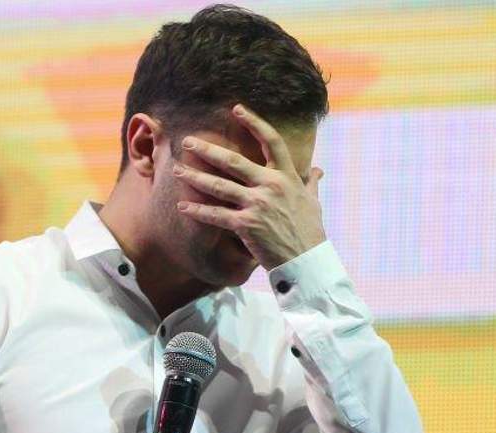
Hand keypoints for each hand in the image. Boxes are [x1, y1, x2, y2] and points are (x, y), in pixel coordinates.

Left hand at [172, 103, 325, 269]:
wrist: (307, 260)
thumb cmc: (310, 232)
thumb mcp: (313, 202)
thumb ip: (311, 183)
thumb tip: (317, 170)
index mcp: (287, 177)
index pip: (272, 141)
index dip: (254, 122)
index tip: (237, 109)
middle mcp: (271, 186)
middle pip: (234, 161)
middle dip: (208, 150)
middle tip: (188, 141)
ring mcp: (258, 204)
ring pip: (220, 186)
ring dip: (195, 177)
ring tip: (178, 170)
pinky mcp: (247, 225)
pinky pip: (217, 215)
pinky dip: (198, 211)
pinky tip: (183, 206)